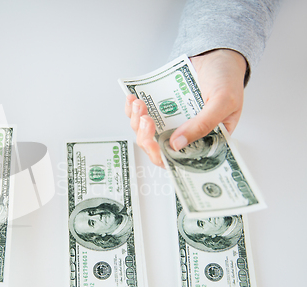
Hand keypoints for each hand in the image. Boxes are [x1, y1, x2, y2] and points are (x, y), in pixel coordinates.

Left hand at [125, 49, 246, 166]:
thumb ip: (203, 124)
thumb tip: (176, 144)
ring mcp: (171, 121)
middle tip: (146, 120)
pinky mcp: (161, 108)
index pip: (179, 160)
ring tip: (140, 104)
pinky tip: (132, 99)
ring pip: (146, 132)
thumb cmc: (227, 78)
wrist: (217, 54)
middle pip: (157, 148)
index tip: (153, 145)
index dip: (162, 157)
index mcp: (205, 140)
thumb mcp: (222, 102)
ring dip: (138, 121)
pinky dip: (134, 109)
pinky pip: (142, 114)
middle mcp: (186, 134)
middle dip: (146, 137)